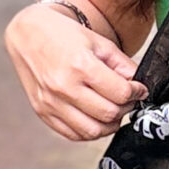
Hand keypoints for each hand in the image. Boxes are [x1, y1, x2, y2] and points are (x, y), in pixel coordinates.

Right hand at [4, 4, 145, 141]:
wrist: (28, 34)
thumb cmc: (64, 35)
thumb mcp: (98, 42)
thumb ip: (123, 65)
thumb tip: (140, 86)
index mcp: (80, 65)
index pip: (121, 93)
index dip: (137, 92)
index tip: (139, 89)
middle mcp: (64, 87)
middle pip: (109, 114)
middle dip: (126, 108)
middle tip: (127, 99)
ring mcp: (51, 102)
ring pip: (93, 131)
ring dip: (109, 124)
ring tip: (112, 110)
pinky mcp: (42, 112)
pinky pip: (73, 135)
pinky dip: (89, 130)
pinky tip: (94, 117)